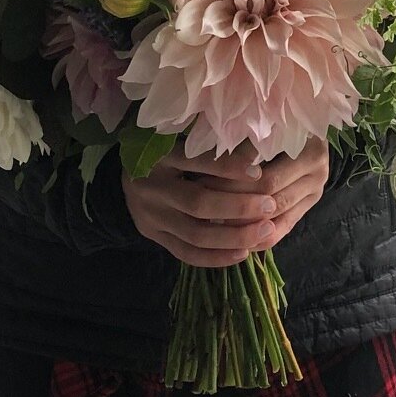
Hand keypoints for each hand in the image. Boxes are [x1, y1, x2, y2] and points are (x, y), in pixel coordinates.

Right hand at [123, 135, 330, 267]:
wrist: (126, 177)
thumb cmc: (165, 151)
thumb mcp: (179, 139)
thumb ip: (209, 145)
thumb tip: (256, 147)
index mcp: (159, 156)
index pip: (194, 162)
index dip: (227, 168)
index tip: (258, 172)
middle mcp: (151, 187)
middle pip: (197, 203)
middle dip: (238, 207)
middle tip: (269, 205)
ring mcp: (151, 216)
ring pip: (194, 234)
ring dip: (233, 236)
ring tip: (264, 231)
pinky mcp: (153, 236)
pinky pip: (186, 254)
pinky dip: (215, 257)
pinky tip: (242, 253)